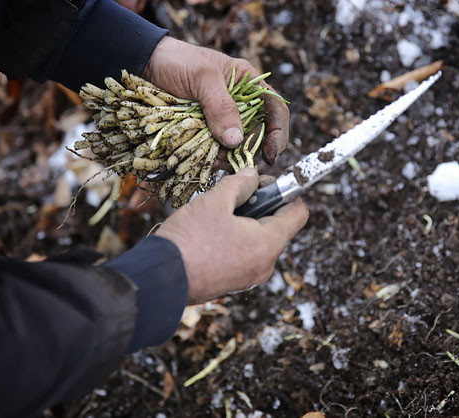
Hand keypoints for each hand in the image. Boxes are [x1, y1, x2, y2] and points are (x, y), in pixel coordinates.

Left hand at [143, 37, 288, 163]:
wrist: (144, 64)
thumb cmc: (176, 61)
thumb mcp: (202, 78)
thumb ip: (221, 106)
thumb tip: (237, 140)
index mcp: (248, 83)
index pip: (275, 109)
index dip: (279, 133)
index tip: (270, 154)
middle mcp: (239, 102)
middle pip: (257, 133)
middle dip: (249, 150)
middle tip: (234, 161)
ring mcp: (221, 118)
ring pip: (236, 145)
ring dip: (230, 157)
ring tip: (216, 160)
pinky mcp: (205, 130)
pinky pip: (216, 149)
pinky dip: (214, 157)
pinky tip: (207, 159)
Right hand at [155, 168, 307, 303]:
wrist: (159, 280)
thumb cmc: (189, 241)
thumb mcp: (214, 202)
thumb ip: (239, 184)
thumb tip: (252, 176)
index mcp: (267, 244)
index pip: (298, 213)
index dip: (286, 192)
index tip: (262, 184)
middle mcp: (265, 265)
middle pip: (277, 226)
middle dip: (259, 206)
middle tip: (232, 197)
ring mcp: (249, 278)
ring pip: (258, 241)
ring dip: (244, 223)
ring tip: (216, 216)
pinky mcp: (233, 284)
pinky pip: (244, 255)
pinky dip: (234, 240)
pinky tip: (209, 233)